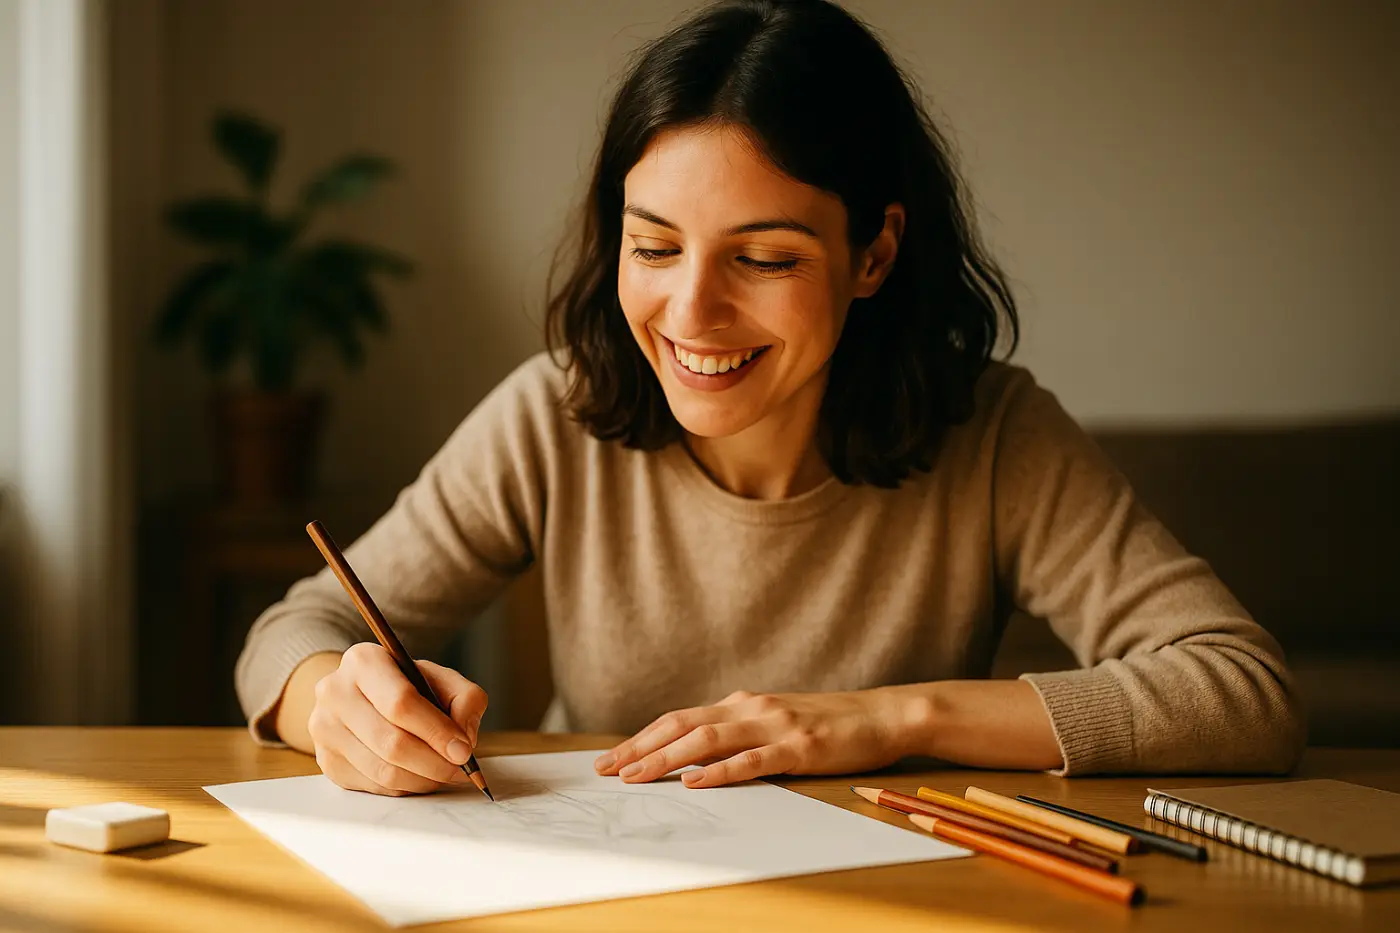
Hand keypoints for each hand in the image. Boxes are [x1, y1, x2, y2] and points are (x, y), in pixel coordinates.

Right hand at [307, 643, 488, 795]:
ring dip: (422, 780)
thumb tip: (464, 739)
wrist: (360, 696)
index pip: (401, 703)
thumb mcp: (440, 678)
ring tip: (444, 774)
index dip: (436, 731)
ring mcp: (324, 729)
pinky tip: (419, 775)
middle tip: (460, 769)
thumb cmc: (406, 686)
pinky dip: (405, 787)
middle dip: (434, 763)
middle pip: (391, 742)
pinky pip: (374, 787)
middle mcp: (335, 692)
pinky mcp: (326, 761)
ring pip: (383, 771)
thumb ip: (465, 699)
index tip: (463, 750)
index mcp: (363, 661)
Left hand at [593, 688, 926, 787]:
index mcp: (741, 703)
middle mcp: (750, 708)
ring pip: (707, 739)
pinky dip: (720, 770)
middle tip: (606, 770)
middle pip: (681, 725)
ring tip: (636, 776)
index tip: (610, 759)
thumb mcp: (774, 722)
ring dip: (666, 759)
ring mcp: (774, 725)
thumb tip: (694, 757)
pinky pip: (751, 759)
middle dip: (639, 748)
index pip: (679, 719)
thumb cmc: (827, 724)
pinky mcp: (798, 746)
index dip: (641, 738)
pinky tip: (695, 781)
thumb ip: (738, 733)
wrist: (882, 716)